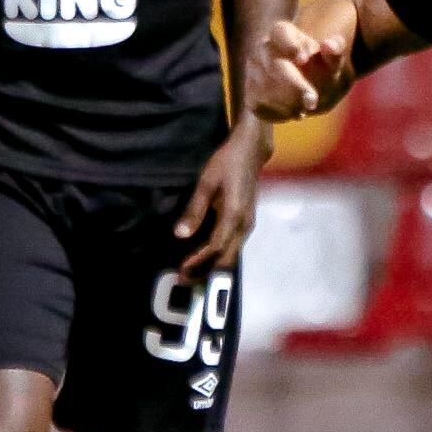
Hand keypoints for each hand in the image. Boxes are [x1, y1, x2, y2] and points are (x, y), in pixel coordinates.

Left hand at [174, 125, 267, 275]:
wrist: (251, 151)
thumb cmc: (227, 163)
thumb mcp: (206, 183)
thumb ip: (194, 210)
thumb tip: (180, 234)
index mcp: (234, 216)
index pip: (214, 246)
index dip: (198, 260)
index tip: (181, 269)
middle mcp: (244, 225)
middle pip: (226, 258)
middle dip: (206, 271)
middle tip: (185, 280)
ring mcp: (248, 225)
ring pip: (231, 254)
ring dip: (212, 266)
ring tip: (193, 273)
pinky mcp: (247, 222)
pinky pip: (234, 246)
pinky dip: (219, 256)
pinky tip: (206, 258)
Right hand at [247, 12, 352, 121]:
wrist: (311, 87)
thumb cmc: (322, 70)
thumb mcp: (333, 61)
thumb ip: (335, 52)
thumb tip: (330, 45)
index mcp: (282, 33)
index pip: (280, 33)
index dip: (290, 46)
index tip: (303, 59)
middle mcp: (263, 49)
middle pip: (273, 65)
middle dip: (294, 85)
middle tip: (313, 101)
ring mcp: (253, 72)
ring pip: (266, 89)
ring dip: (289, 103)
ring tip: (307, 107)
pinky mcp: (250, 94)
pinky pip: (260, 106)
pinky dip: (280, 113)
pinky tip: (294, 112)